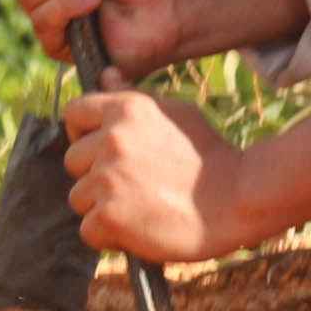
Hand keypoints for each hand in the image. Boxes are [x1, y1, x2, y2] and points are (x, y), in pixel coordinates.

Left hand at [62, 91, 242, 261]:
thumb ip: (134, 97)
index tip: (98, 150)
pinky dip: (110, 236)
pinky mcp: (110, 216)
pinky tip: (140, 228)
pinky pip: (89, 230)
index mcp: (127, 109)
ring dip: (102, 207)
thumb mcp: (176, 112)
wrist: (238, 198)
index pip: (74, 113)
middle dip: (94, 175)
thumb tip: (105, 74)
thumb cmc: (209, 156)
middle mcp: (112, 139)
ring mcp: (108, 178)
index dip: (82, 133)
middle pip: (72, 161)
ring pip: (79, 197)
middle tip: (131, 186)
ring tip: (140, 208)